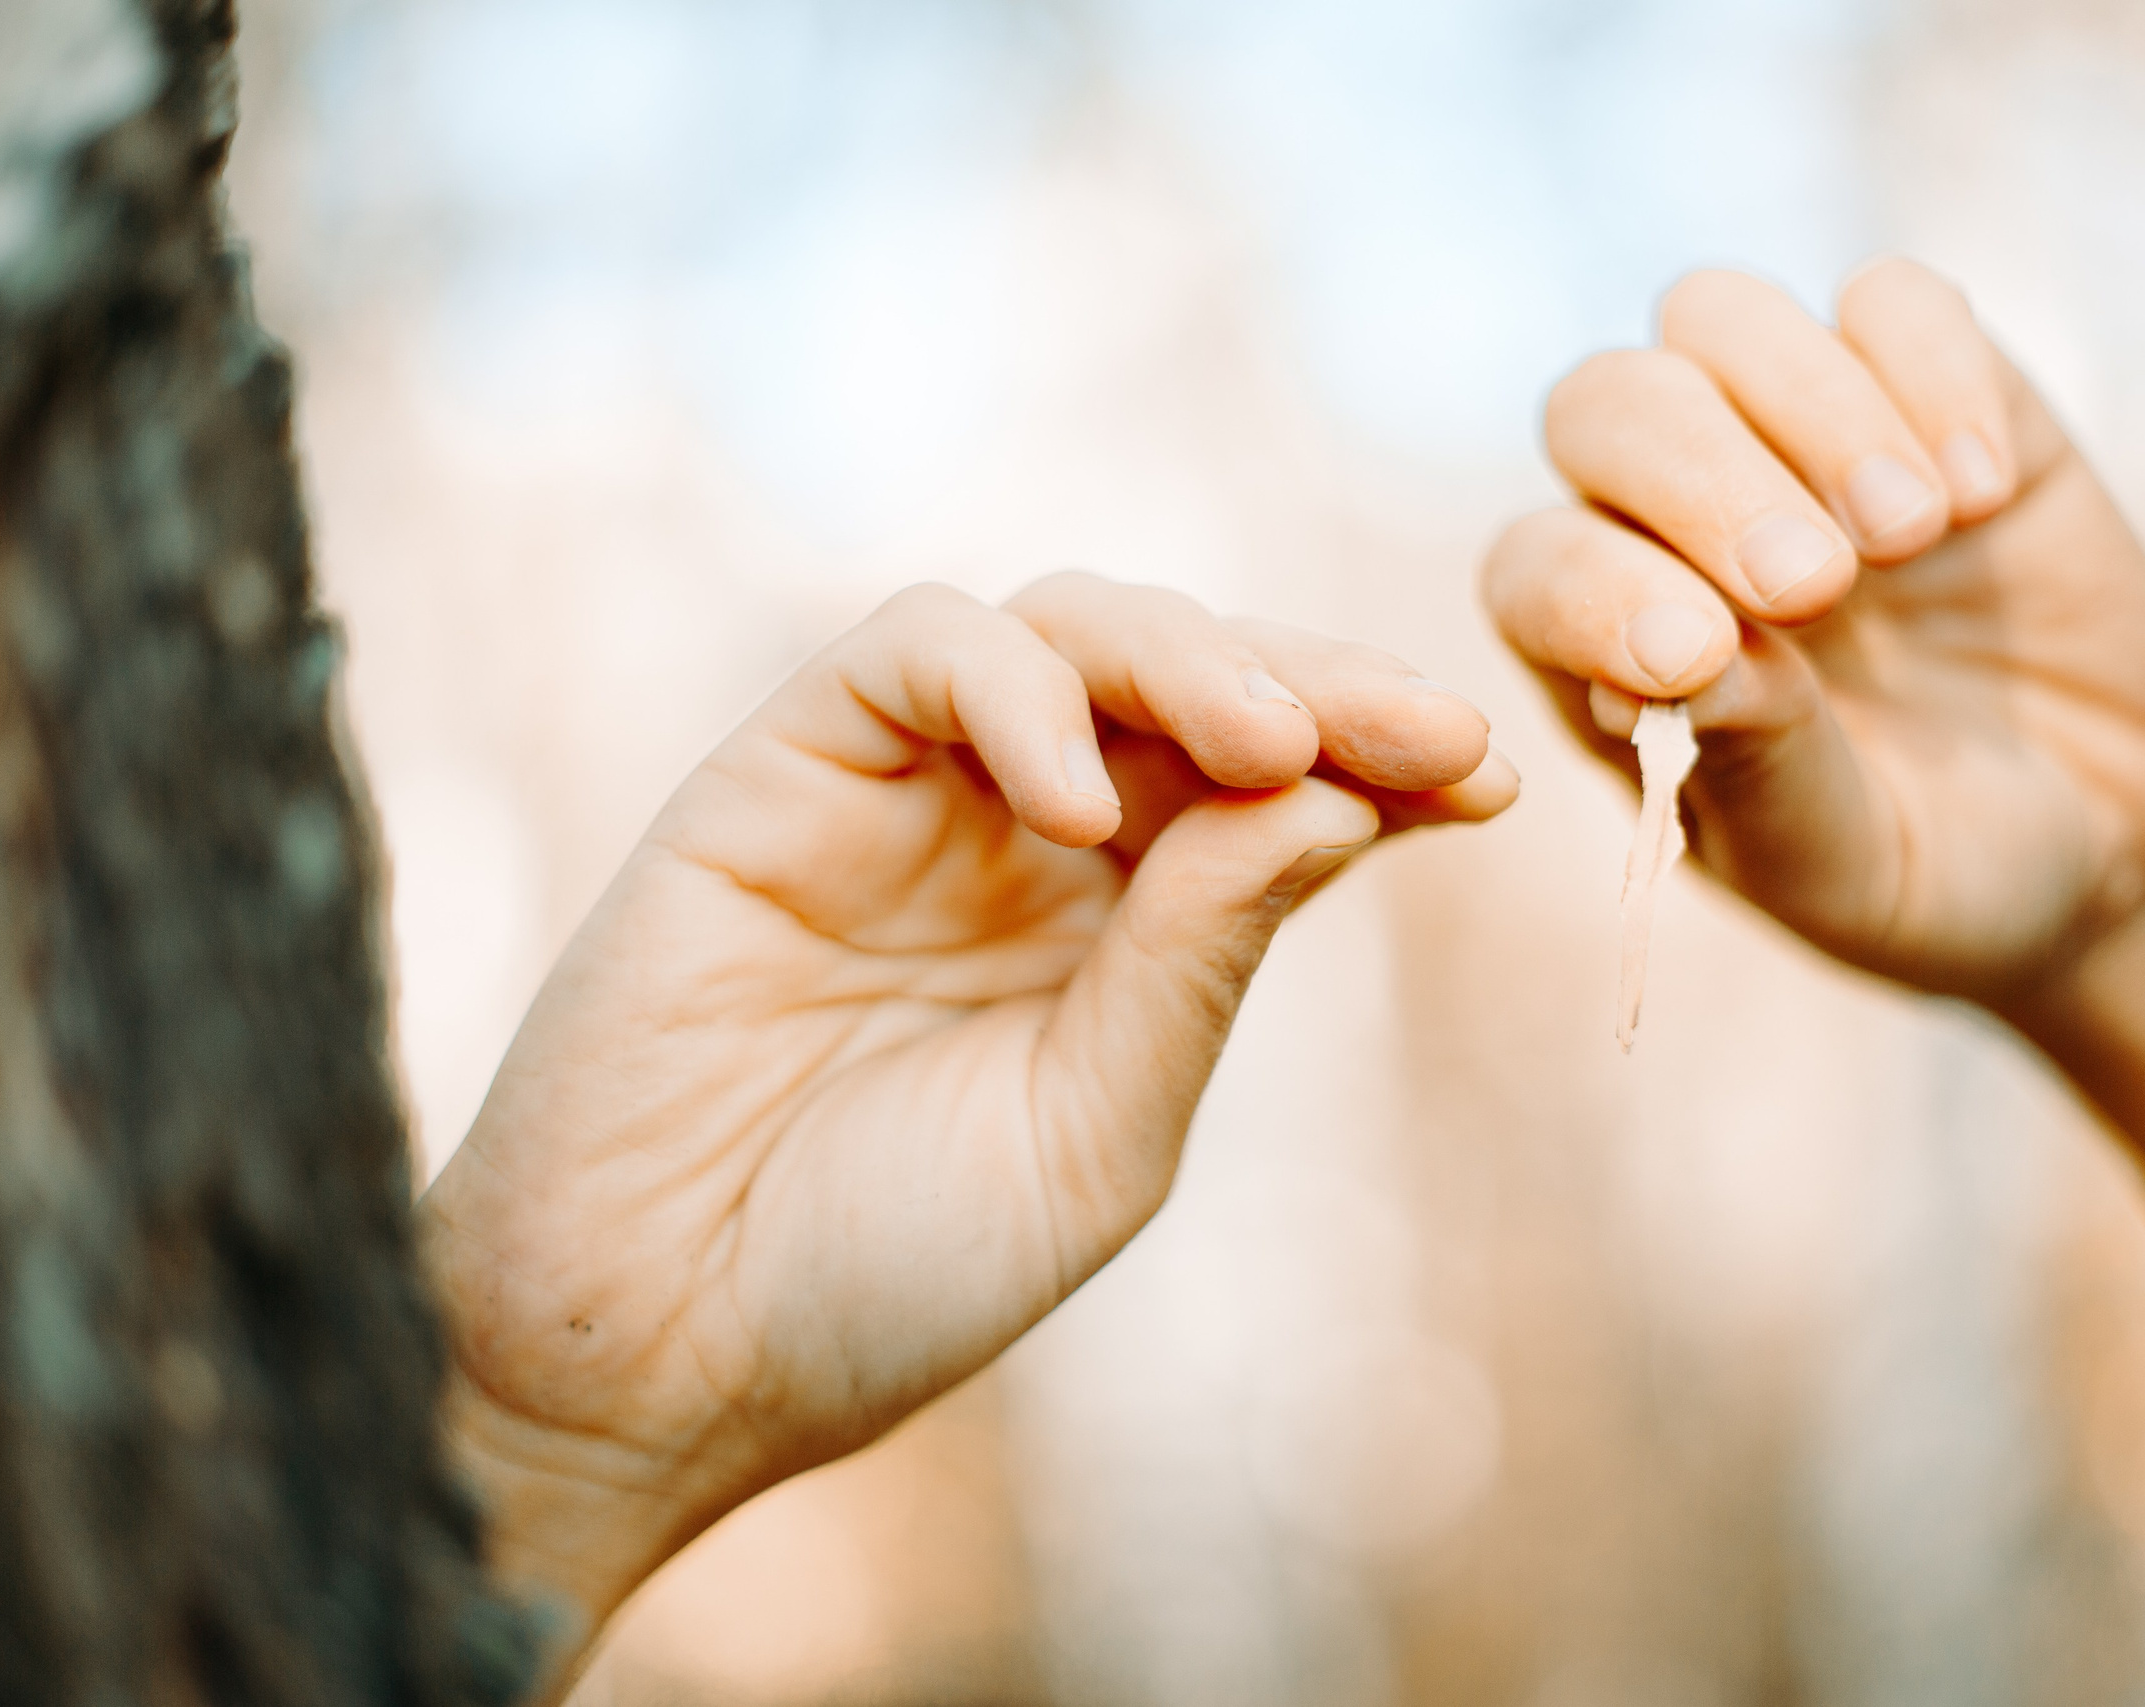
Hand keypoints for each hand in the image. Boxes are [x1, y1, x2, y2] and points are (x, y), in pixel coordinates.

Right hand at [421, 573, 1515, 1662]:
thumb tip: (1344, 800)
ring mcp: (903, 794)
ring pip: (1067, 628)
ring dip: (1188, 661)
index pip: (1271, 788)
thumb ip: (1203, 959)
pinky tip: (1081, 805)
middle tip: (1429, 731)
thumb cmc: (883, 1270)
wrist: (655, 1352)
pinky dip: (1014, 692)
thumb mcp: (1099, 1128)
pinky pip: (912, 654)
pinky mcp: (777, 772)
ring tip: (1272, 744)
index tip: (1489, 779)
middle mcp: (1021, 837)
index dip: (1380, 758)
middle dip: (1321, 687)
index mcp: (1119, 930)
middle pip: (1192, 681)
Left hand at [1483, 258, 2144, 1008]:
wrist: (2111, 850)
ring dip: (1807, 409)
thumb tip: (1659, 674)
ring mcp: (1798, 440)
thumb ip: (1750, 770)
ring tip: (1910, 535)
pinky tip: (1984, 493)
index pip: (1537, 566)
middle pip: (1608, 405)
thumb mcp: (1832, 864)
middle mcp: (1674, 523)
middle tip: (1819, 584)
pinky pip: (1893, 300)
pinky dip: (1930, 370)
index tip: (1700, 653)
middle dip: (1697, 476)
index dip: (1595, 590)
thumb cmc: (1926, 873)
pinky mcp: (1938, 390)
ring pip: (1718, 318)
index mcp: (1609, 646)